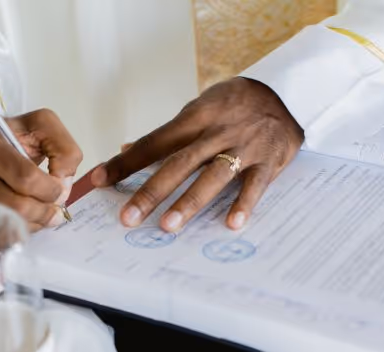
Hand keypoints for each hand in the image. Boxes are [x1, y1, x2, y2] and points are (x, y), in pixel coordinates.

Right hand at [0, 109, 82, 231]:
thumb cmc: (6, 138)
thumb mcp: (39, 126)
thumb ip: (63, 148)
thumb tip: (64, 183)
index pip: (27, 178)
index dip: (51, 190)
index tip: (59, 188)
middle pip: (18, 208)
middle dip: (45, 211)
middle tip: (54, 208)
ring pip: (8, 227)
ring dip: (34, 224)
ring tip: (41, 213)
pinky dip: (18, 233)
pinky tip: (23, 220)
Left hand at [90, 78, 302, 230]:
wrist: (285, 92)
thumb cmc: (232, 106)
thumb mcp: (198, 110)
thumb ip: (165, 135)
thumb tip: (125, 149)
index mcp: (194, 118)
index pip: (153, 143)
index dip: (125, 163)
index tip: (98, 181)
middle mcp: (216, 131)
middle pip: (179, 163)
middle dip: (151, 191)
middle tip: (128, 217)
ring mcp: (243, 146)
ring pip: (213, 175)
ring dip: (189, 201)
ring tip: (168, 226)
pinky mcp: (268, 160)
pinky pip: (255, 184)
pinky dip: (244, 203)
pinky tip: (231, 223)